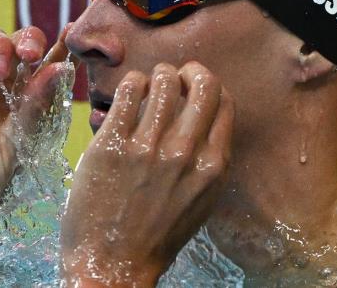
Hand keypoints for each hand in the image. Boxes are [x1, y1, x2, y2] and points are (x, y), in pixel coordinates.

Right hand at [0, 26, 72, 284]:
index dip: (61, 48)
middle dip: (29, 41)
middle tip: (30, 56)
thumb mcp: (17, 146)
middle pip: (20, 44)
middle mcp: (2, 89)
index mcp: (28, 104)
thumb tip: (62, 68)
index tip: (72, 35)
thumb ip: (36, 107)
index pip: (48, 67)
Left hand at [60, 62, 233, 286]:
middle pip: (202, 84)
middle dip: (189, 71)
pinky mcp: (112, 145)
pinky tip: (128, 93)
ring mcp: (148, 148)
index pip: (224, 102)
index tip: (195, 83)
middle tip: (174, 75)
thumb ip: (207, 160)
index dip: (210, 84)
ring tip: (147, 84)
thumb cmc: (156, 235)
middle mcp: (185, 153)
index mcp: (213, 167)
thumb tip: (204, 119)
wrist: (112, 265)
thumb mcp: (200, 200)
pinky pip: (128, 92)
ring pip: (163, 81)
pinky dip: (131, 84)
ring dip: (157, 75)